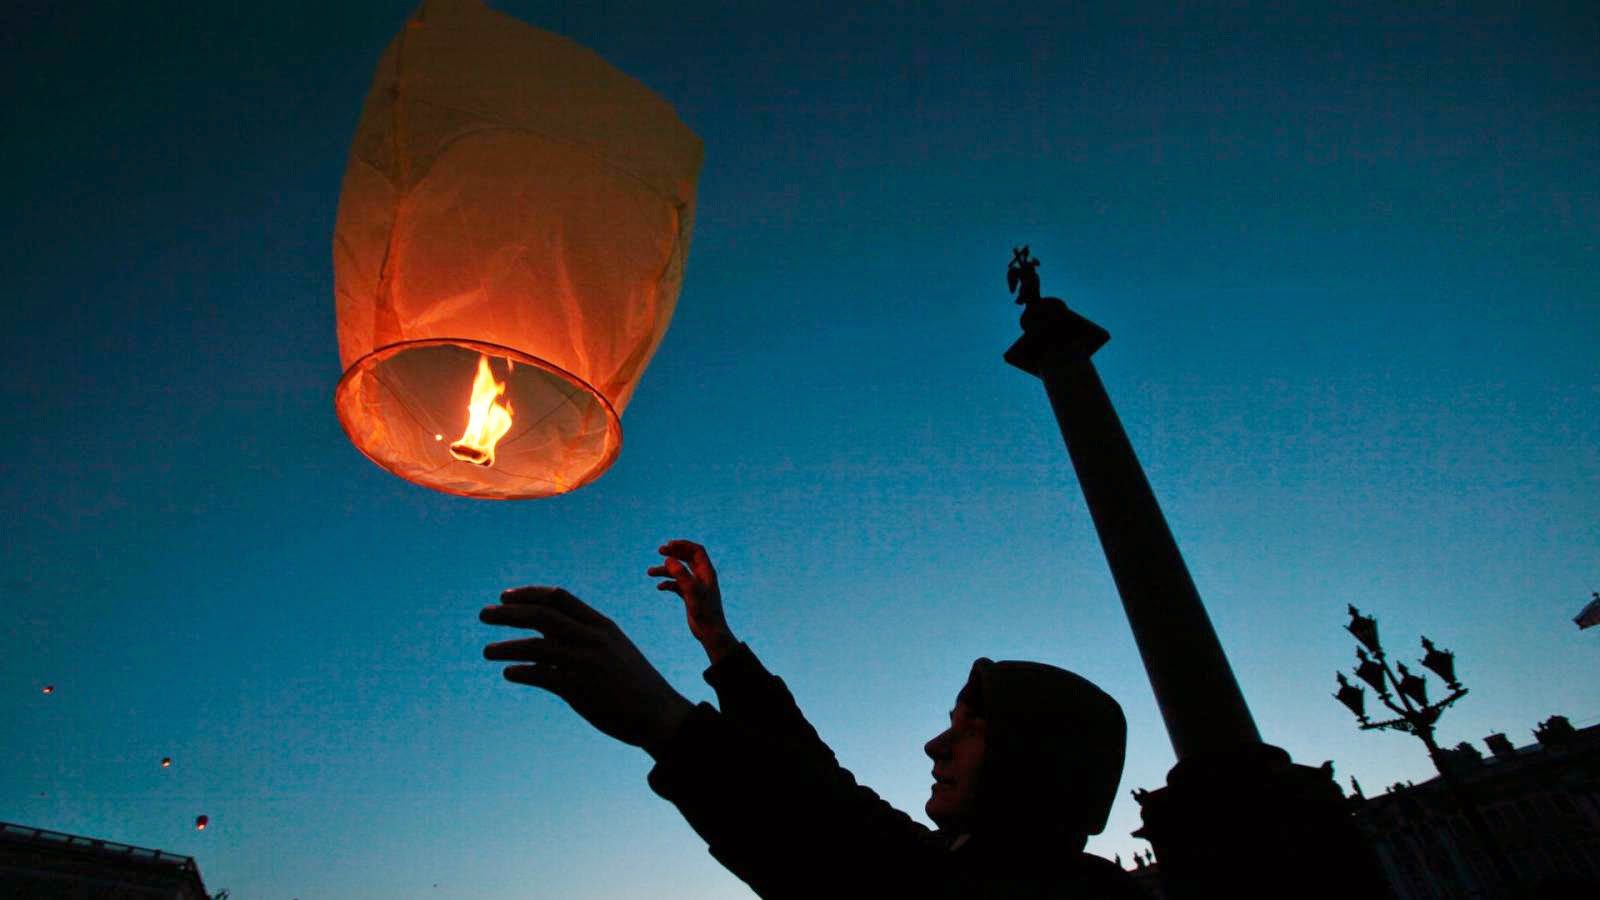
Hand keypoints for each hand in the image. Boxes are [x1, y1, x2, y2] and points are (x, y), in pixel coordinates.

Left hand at [482, 586, 691, 749]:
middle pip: (542, 616)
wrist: (659, 714)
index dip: (529, 594)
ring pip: (536, 646)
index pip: (559, 597)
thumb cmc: (633, 682)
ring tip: (487, 651)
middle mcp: (593, 639)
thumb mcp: (614, 649)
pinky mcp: (579, 690)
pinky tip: (508, 673)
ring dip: (507, 647)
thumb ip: (582, 638)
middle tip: (483, 614)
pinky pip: (541, 676)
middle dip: (509, 614)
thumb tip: (542, 637)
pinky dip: (521, 672)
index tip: (505, 596)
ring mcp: (586, 664)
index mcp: (602, 625)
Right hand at [649, 539, 738, 663]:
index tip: (669, 545)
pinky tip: (660, 587)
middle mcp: (702, 577)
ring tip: (650, 572)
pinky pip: (677, 585)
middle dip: (674, 553)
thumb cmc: (704, 611)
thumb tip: (668, 559)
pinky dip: (668, 584)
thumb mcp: (691, 591)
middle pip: (687, 558)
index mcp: (707, 572)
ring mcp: (695, 586)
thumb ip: (681, 574)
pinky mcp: (690, 596)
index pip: (696, 551)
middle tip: (660, 550)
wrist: (710, 632)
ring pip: (679, 572)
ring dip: (665, 570)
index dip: (683, 545)